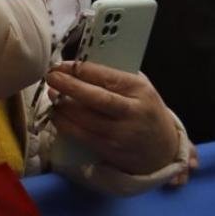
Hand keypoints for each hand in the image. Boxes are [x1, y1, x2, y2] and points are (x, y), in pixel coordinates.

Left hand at [47, 61, 190, 181]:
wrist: (163, 149)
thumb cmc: (145, 110)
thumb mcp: (140, 88)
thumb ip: (115, 76)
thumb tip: (78, 65)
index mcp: (139, 90)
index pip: (106, 77)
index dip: (80, 70)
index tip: (62, 65)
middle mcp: (131, 112)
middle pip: (96, 98)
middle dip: (69, 86)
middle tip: (52, 77)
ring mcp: (120, 134)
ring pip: (84, 118)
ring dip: (63, 105)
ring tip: (51, 94)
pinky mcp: (110, 150)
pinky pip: (81, 136)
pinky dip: (65, 124)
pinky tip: (56, 114)